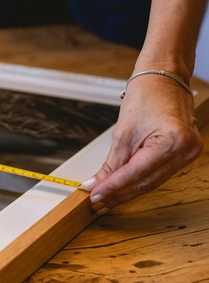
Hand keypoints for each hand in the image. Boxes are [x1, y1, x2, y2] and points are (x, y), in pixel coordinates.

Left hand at [81, 73, 203, 213]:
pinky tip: (122, 189)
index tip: (94, 197)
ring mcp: (188, 153)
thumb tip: (96, 185)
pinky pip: (158, 174)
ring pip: (152, 182)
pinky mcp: (184, 154)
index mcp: (173, 141)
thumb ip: (111, 164)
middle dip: (118, 194)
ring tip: (106, 199)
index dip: (113, 188)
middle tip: (97, 203)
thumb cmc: (146, 96)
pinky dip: (139, 181)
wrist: (163, 78)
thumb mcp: (123, 133)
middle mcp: (185, 150)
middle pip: (145, 182)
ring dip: (127, 191)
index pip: (136, 173)